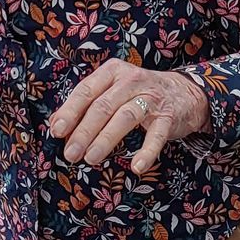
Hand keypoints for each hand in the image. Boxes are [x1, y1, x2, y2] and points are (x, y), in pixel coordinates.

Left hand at [48, 58, 210, 174]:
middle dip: (84, 131)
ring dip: (106, 139)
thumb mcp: (112, 90)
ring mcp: (151, 97)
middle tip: (70, 154)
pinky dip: (147, 151)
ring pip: (125, 117)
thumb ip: (86, 104)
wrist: (183, 92)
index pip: (86, 91)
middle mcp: (131, 80)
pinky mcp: (168, 116)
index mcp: (112, 72)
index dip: (70, 111)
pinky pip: (156, 135)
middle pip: (103, 106)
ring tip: (91, 159)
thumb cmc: (138, 93)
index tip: (57, 131)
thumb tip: (55, 124)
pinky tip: (136, 167)